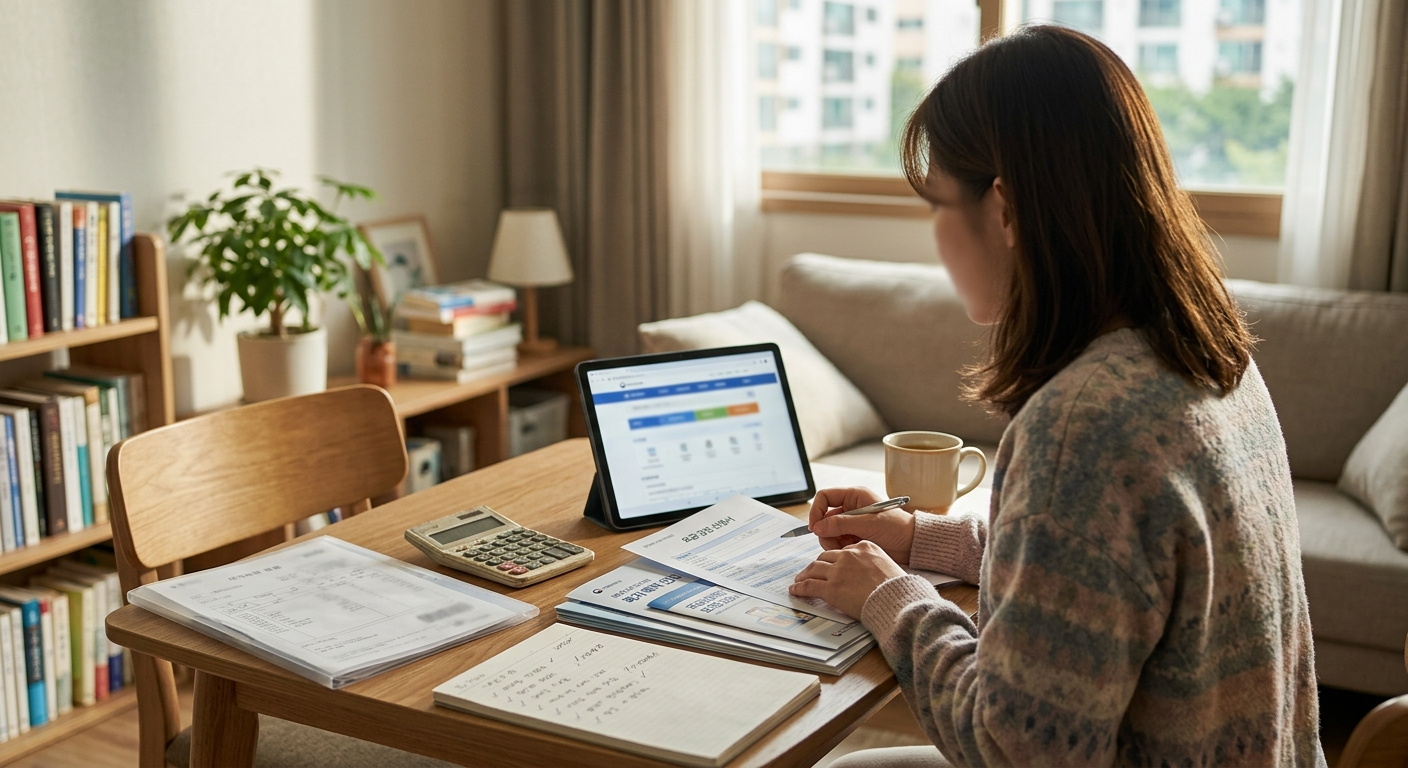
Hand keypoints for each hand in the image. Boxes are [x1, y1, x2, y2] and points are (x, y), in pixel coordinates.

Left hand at [789, 541, 906, 619]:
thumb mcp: (887, 564)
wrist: (895, 600)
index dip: (834, 559)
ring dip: (805, 574)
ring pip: (814, 569)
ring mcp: (838, 571)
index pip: (843, 551)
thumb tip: (866, 572)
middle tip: (811, 571)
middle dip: (817, 565)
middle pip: (825, 557)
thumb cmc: (897, 588)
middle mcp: (849, 556)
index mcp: (864, 547)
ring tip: (800, 580)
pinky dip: (800, 588)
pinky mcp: (831, 588)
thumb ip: (872, 563)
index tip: (830, 564)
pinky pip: (810, 586)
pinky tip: (796, 590)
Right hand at [808, 487, 915, 564]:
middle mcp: (850, 507)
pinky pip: (837, 541)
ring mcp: (852, 523)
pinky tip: (851, 551)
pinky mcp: (854, 536)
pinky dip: (840, 548)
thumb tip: (818, 527)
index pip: (825, 497)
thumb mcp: (867, 524)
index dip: (817, 511)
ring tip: (845, 549)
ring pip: (829, 531)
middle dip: (826, 532)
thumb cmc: (896, 528)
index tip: (815, 528)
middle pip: (824, 517)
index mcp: (854, 496)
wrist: (912, 544)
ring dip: (832, 542)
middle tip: (833, 545)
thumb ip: (841, 524)